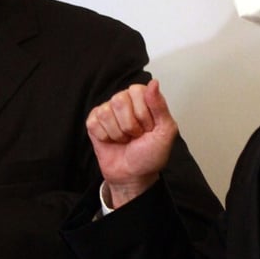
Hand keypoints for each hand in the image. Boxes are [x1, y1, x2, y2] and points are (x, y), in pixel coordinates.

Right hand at [86, 80, 177, 207]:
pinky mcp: (94, 122)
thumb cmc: (151, 154)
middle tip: (136, 135)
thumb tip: (153, 83)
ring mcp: (108, 110)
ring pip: (106, 113)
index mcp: (143, 98)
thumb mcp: (165, 131)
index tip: (149, 127)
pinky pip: (94, 123)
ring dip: (118, 133)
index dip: (143, 114)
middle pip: (119, 101)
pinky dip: (105, 138)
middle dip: (130, 125)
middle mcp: (125, 100)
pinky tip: (112, 141)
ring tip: (125, 139)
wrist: (134, 175)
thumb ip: (160, 106)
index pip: (137, 91)